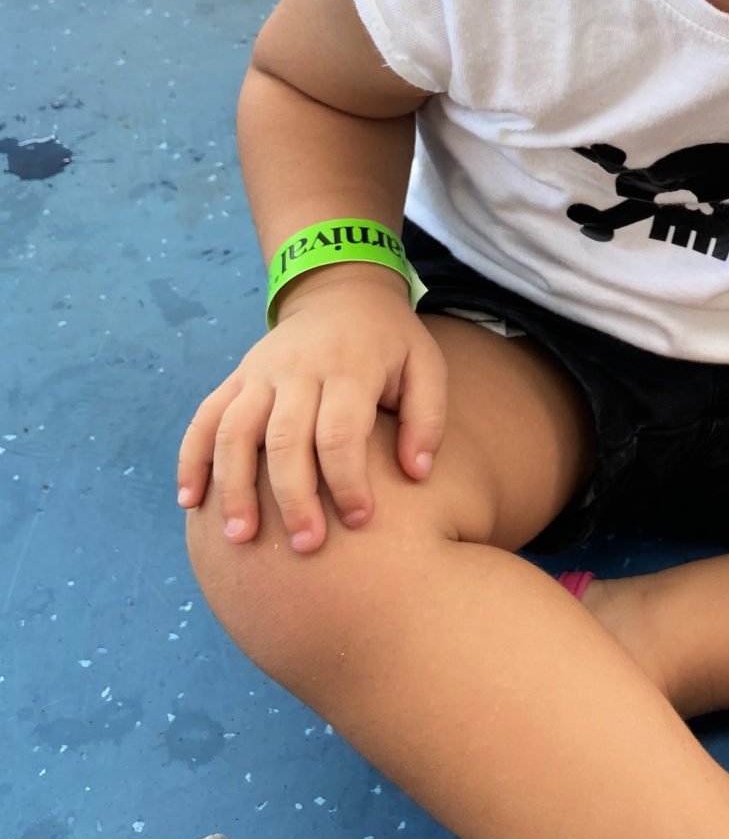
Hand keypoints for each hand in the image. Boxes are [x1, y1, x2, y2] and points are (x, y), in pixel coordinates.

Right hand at [176, 265, 445, 554]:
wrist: (342, 292)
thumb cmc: (389, 342)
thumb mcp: (425, 365)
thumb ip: (427, 418)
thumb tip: (417, 473)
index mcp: (349, 368)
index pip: (340, 432)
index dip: (347, 481)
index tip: (359, 521)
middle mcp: (298, 369)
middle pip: (285, 439)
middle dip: (292, 497)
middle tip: (305, 546)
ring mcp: (260, 373)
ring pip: (235, 431)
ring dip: (233, 486)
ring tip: (240, 537)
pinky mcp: (236, 378)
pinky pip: (205, 418)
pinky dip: (192, 459)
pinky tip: (190, 501)